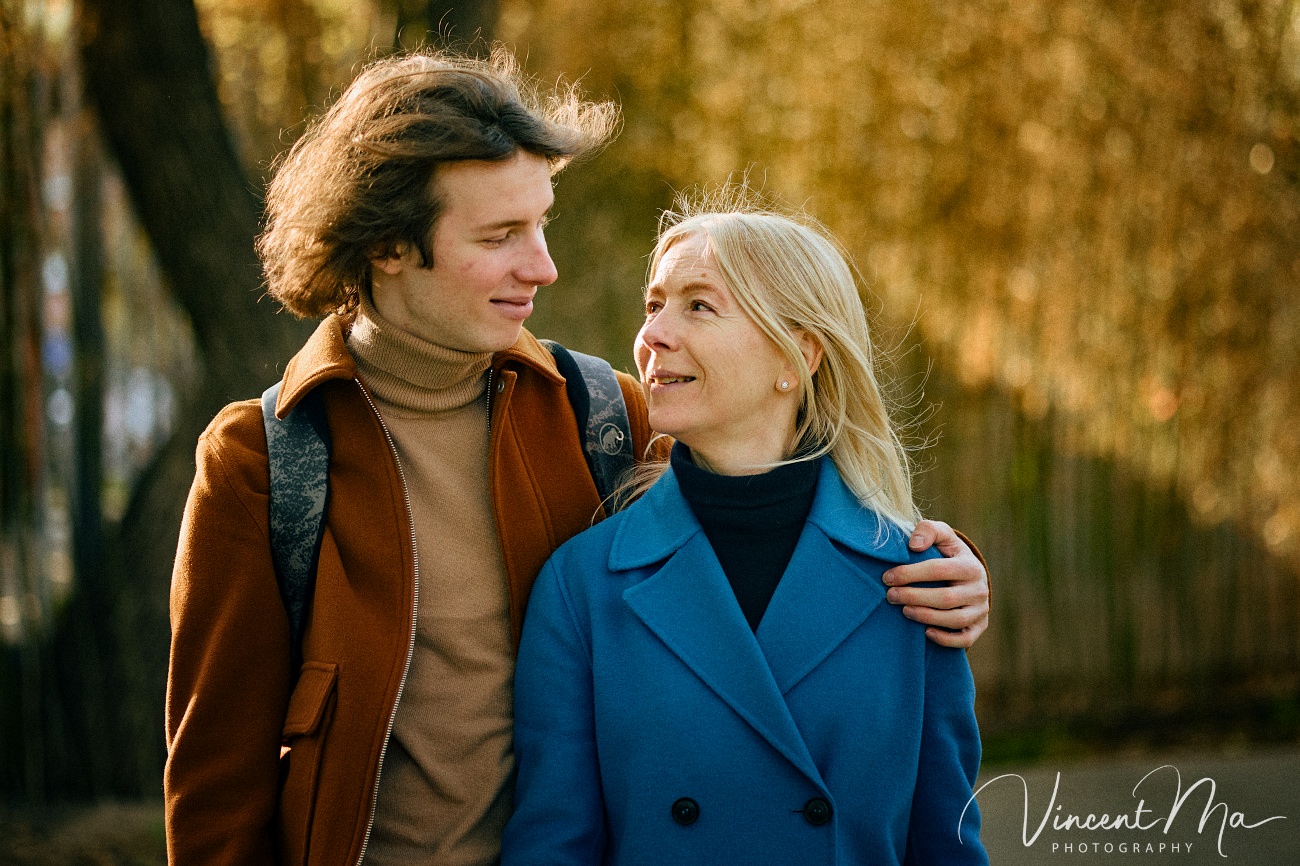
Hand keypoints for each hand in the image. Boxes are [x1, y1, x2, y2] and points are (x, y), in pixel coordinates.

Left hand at [881, 519, 988, 647]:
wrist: (969, 575)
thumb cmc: (948, 554)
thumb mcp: (942, 536)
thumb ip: (928, 530)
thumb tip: (914, 545)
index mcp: (970, 565)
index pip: (939, 569)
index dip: (910, 574)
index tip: (887, 577)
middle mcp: (979, 589)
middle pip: (945, 597)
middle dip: (913, 597)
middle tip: (890, 596)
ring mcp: (981, 610)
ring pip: (954, 619)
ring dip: (926, 617)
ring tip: (904, 610)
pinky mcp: (979, 627)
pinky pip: (965, 639)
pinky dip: (945, 639)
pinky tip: (925, 633)